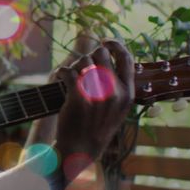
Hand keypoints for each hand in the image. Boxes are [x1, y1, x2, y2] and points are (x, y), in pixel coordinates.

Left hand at [53, 40, 134, 158]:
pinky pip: (67, 71)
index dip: (116, 45)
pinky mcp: (77, 97)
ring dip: (75, 65)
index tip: (106, 41)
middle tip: (82, 67)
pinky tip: (61, 77)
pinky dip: (62, 72)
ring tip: (72, 77)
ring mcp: (96, 94)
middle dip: (89, 56)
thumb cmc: (97, 125)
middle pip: (101, 54)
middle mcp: (115, 92)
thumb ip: (118, 84)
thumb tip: (109, 54)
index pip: (127, 58)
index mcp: (128, 93)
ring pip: (83, 61)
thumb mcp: (117, 107)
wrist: (81, 148)